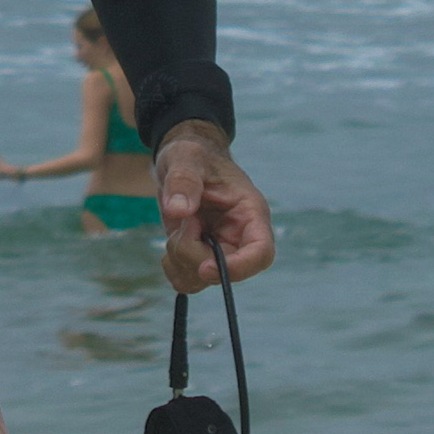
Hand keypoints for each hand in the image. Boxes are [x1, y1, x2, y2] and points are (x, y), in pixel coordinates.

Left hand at [153, 120, 273, 294]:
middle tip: (183, 224)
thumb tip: (178, 210)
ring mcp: (220, 249)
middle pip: (225, 271)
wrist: (181, 161)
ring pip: (202, 280)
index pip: (261, 253)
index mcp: (250, 213)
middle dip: (193, 255)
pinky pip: (187, 279)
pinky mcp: (199, 256)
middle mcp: (239, 237)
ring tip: (179, 225)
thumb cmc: (192, 154)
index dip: (238, 268)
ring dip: (180, 259)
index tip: (204, 267)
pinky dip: (172, 266)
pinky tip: (172, 238)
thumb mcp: (186, 157)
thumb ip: (184, 180)